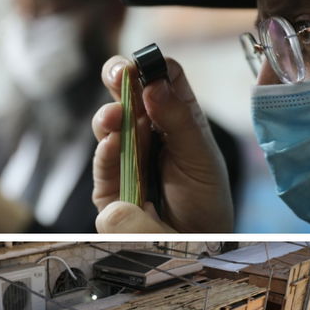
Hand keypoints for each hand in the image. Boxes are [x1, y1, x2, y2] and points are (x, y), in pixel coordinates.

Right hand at [91, 55, 233, 232]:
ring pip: (109, 124)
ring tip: (117, 116)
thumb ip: (179, 121)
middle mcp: (147, 130)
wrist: (198, 245)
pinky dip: (107, 151)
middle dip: (120, 78)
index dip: (152, 67)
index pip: (161, 79)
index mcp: (175, 116)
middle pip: (127, 92)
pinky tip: (114, 143)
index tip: (146, 64)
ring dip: (111, 116)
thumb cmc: (205, 199)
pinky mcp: (109, 185)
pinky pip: (104, 162)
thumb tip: (154, 84)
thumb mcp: (201, 156)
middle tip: (120, 73)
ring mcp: (125, 155)